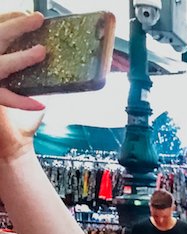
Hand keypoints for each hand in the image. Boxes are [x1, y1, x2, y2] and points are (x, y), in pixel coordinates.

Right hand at [0, 12, 45, 161]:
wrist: (11, 146)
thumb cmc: (20, 120)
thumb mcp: (31, 89)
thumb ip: (40, 75)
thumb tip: (63, 63)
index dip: (10, 19)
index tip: (28, 15)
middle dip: (15, 27)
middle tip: (36, 20)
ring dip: (20, 58)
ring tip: (41, 53)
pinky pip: (5, 98)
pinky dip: (23, 101)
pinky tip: (39, 104)